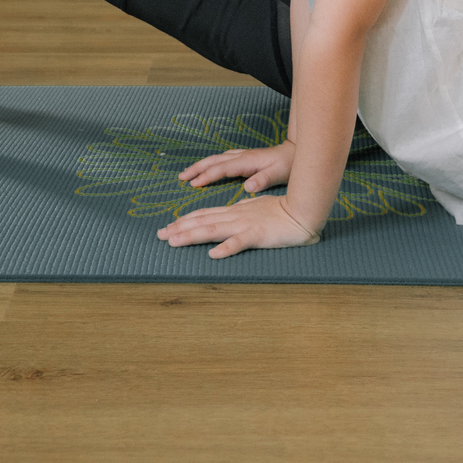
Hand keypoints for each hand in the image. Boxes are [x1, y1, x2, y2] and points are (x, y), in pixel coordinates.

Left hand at [159, 195, 320, 258]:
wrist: (303, 211)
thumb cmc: (282, 211)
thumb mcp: (257, 208)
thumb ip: (242, 212)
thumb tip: (228, 214)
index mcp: (235, 211)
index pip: (204, 215)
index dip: (185, 220)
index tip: (168, 227)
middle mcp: (235, 216)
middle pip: (202, 221)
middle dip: (179, 228)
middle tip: (159, 235)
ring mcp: (245, 225)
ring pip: (213, 230)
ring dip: (192, 236)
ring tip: (174, 242)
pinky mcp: (258, 235)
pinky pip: (240, 242)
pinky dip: (226, 248)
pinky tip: (213, 254)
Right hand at [178, 141, 295, 193]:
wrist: (294, 152)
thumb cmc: (287, 165)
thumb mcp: (278, 173)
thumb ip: (262, 180)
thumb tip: (247, 187)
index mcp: (246, 161)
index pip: (222, 169)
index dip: (207, 176)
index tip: (193, 183)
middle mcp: (240, 156)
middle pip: (214, 161)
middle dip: (197, 168)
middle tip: (181, 177)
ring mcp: (241, 156)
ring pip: (216, 159)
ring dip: (201, 166)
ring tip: (187, 174)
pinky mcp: (243, 158)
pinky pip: (221, 160)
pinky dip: (210, 164)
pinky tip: (205, 169)